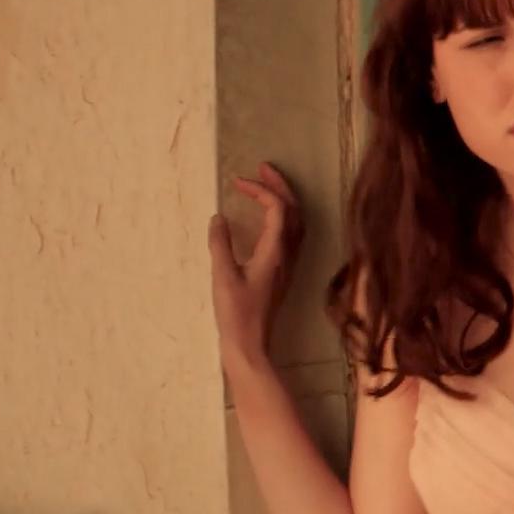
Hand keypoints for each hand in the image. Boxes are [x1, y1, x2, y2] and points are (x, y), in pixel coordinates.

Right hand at [207, 162, 304, 371]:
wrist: (251, 345)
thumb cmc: (236, 314)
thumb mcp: (223, 276)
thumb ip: (220, 244)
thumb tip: (218, 218)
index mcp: (275, 252)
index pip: (277, 208)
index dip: (260, 190)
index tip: (237, 182)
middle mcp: (287, 255)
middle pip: (293, 210)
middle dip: (279, 186)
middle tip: (262, 168)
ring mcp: (287, 264)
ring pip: (296, 223)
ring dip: (284, 200)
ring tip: (266, 185)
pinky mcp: (282, 273)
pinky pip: (291, 236)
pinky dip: (282, 217)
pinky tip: (267, 219)